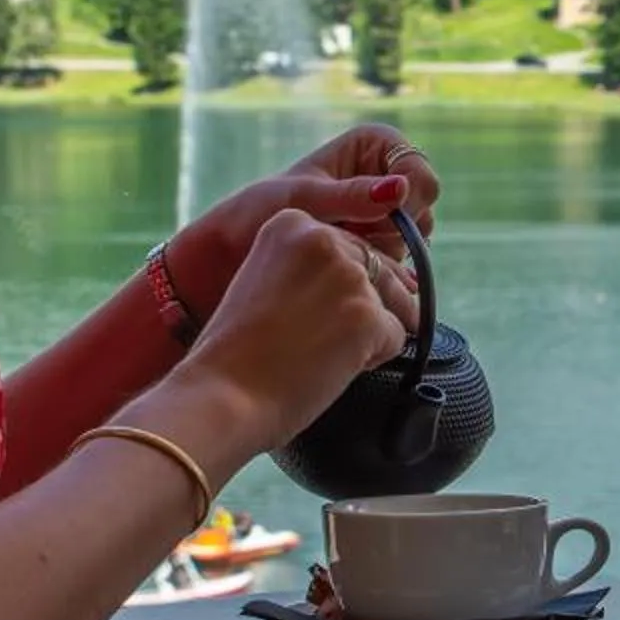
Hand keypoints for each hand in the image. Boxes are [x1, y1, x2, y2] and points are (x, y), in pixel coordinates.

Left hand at [163, 123, 442, 316]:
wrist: (235, 256)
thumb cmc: (259, 213)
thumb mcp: (303, 200)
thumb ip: (351, 196)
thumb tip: (400, 189)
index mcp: (372, 145)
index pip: (417, 167)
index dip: (410, 193)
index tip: (385, 216)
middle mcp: (384, 174)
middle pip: (424, 203)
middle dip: (396, 225)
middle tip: (357, 236)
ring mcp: (384, 213)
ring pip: (417, 235)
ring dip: (384, 248)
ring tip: (342, 249)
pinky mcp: (378, 246)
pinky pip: (402, 260)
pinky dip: (380, 267)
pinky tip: (349, 266)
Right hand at [185, 209, 420, 443]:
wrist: (221, 396)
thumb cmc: (236, 353)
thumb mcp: (264, 281)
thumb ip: (308, 269)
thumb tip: (372, 279)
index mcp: (291, 223)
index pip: (348, 246)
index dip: (341, 284)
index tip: (313, 311)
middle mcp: (323, 239)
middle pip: (379, 269)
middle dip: (364, 307)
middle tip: (320, 340)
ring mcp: (349, 277)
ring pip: (395, 302)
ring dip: (371, 332)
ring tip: (323, 354)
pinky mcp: (367, 317)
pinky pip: (397, 337)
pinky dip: (374, 358)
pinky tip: (332, 367)